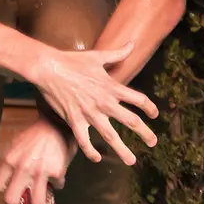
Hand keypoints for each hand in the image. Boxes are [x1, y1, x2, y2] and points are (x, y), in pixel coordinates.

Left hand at [0, 117, 76, 203]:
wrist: (55, 124)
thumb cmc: (34, 135)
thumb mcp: (16, 145)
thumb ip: (11, 161)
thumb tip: (9, 178)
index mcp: (9, 161)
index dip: (2, 193)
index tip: (7, 195)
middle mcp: (22, 169)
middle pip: (11, 200)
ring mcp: (40, 172)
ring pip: (37, 203)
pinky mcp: (56, 173)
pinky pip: (57, 186)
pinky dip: (57, 185)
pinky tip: (57, 181)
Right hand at [28, 41, 157, 164]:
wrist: (49, 68)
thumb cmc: (72, 60)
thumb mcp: (98, 56)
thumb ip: (118, 53)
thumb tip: (132, 43)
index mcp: (112, 87)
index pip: (138, 99)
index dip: (149, 107)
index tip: (155, 115)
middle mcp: (104, 102)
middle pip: (131, 121)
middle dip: (144, 133)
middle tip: (153, 142)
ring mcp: (89, 113)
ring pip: (110, 136)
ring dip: (122, 150)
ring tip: (131, 160)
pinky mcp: (74, 119)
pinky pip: (84, 140)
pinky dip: (90, 151)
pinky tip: (96, 158)